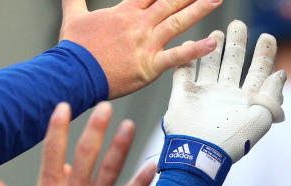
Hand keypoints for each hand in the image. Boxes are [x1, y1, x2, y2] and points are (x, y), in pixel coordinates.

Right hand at [0, 102, 151, 185]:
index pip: (52, 150)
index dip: (58, 125)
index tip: (64, 106)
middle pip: (86, 152)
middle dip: (96, 126)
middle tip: (106, 107)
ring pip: (111, 168)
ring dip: (121, 144)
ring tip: (129, 125)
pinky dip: (141, 180)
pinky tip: (152, 166)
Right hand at [59, 0, 221, 98]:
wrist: (73, 73)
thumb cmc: (74, 49)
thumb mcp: (74, 16)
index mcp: (125, 12)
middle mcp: (139, 24)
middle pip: (169, 2)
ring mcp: (146, 44)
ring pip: (178, 22)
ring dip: (199, 9)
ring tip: (217, 0)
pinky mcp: (150, 65)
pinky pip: (177, 56)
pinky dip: (196, 49)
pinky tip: (213, 42)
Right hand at [162, 20, 285, 161]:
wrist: (200, 151)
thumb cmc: (233, 139)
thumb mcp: (260, 117)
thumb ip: (272, 95)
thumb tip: (281, 74)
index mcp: (245, 101)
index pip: (258, 73)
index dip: (264, 55)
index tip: (268, 37)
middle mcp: (226, 96)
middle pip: (234, 63)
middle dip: (238, 44)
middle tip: (239, 24)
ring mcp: (205, 94)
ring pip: (210, 64)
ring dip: (214, 48)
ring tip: (218, 31)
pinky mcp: (183, 95)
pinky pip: (184, 72)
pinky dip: (186, 58)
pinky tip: (190, 44)